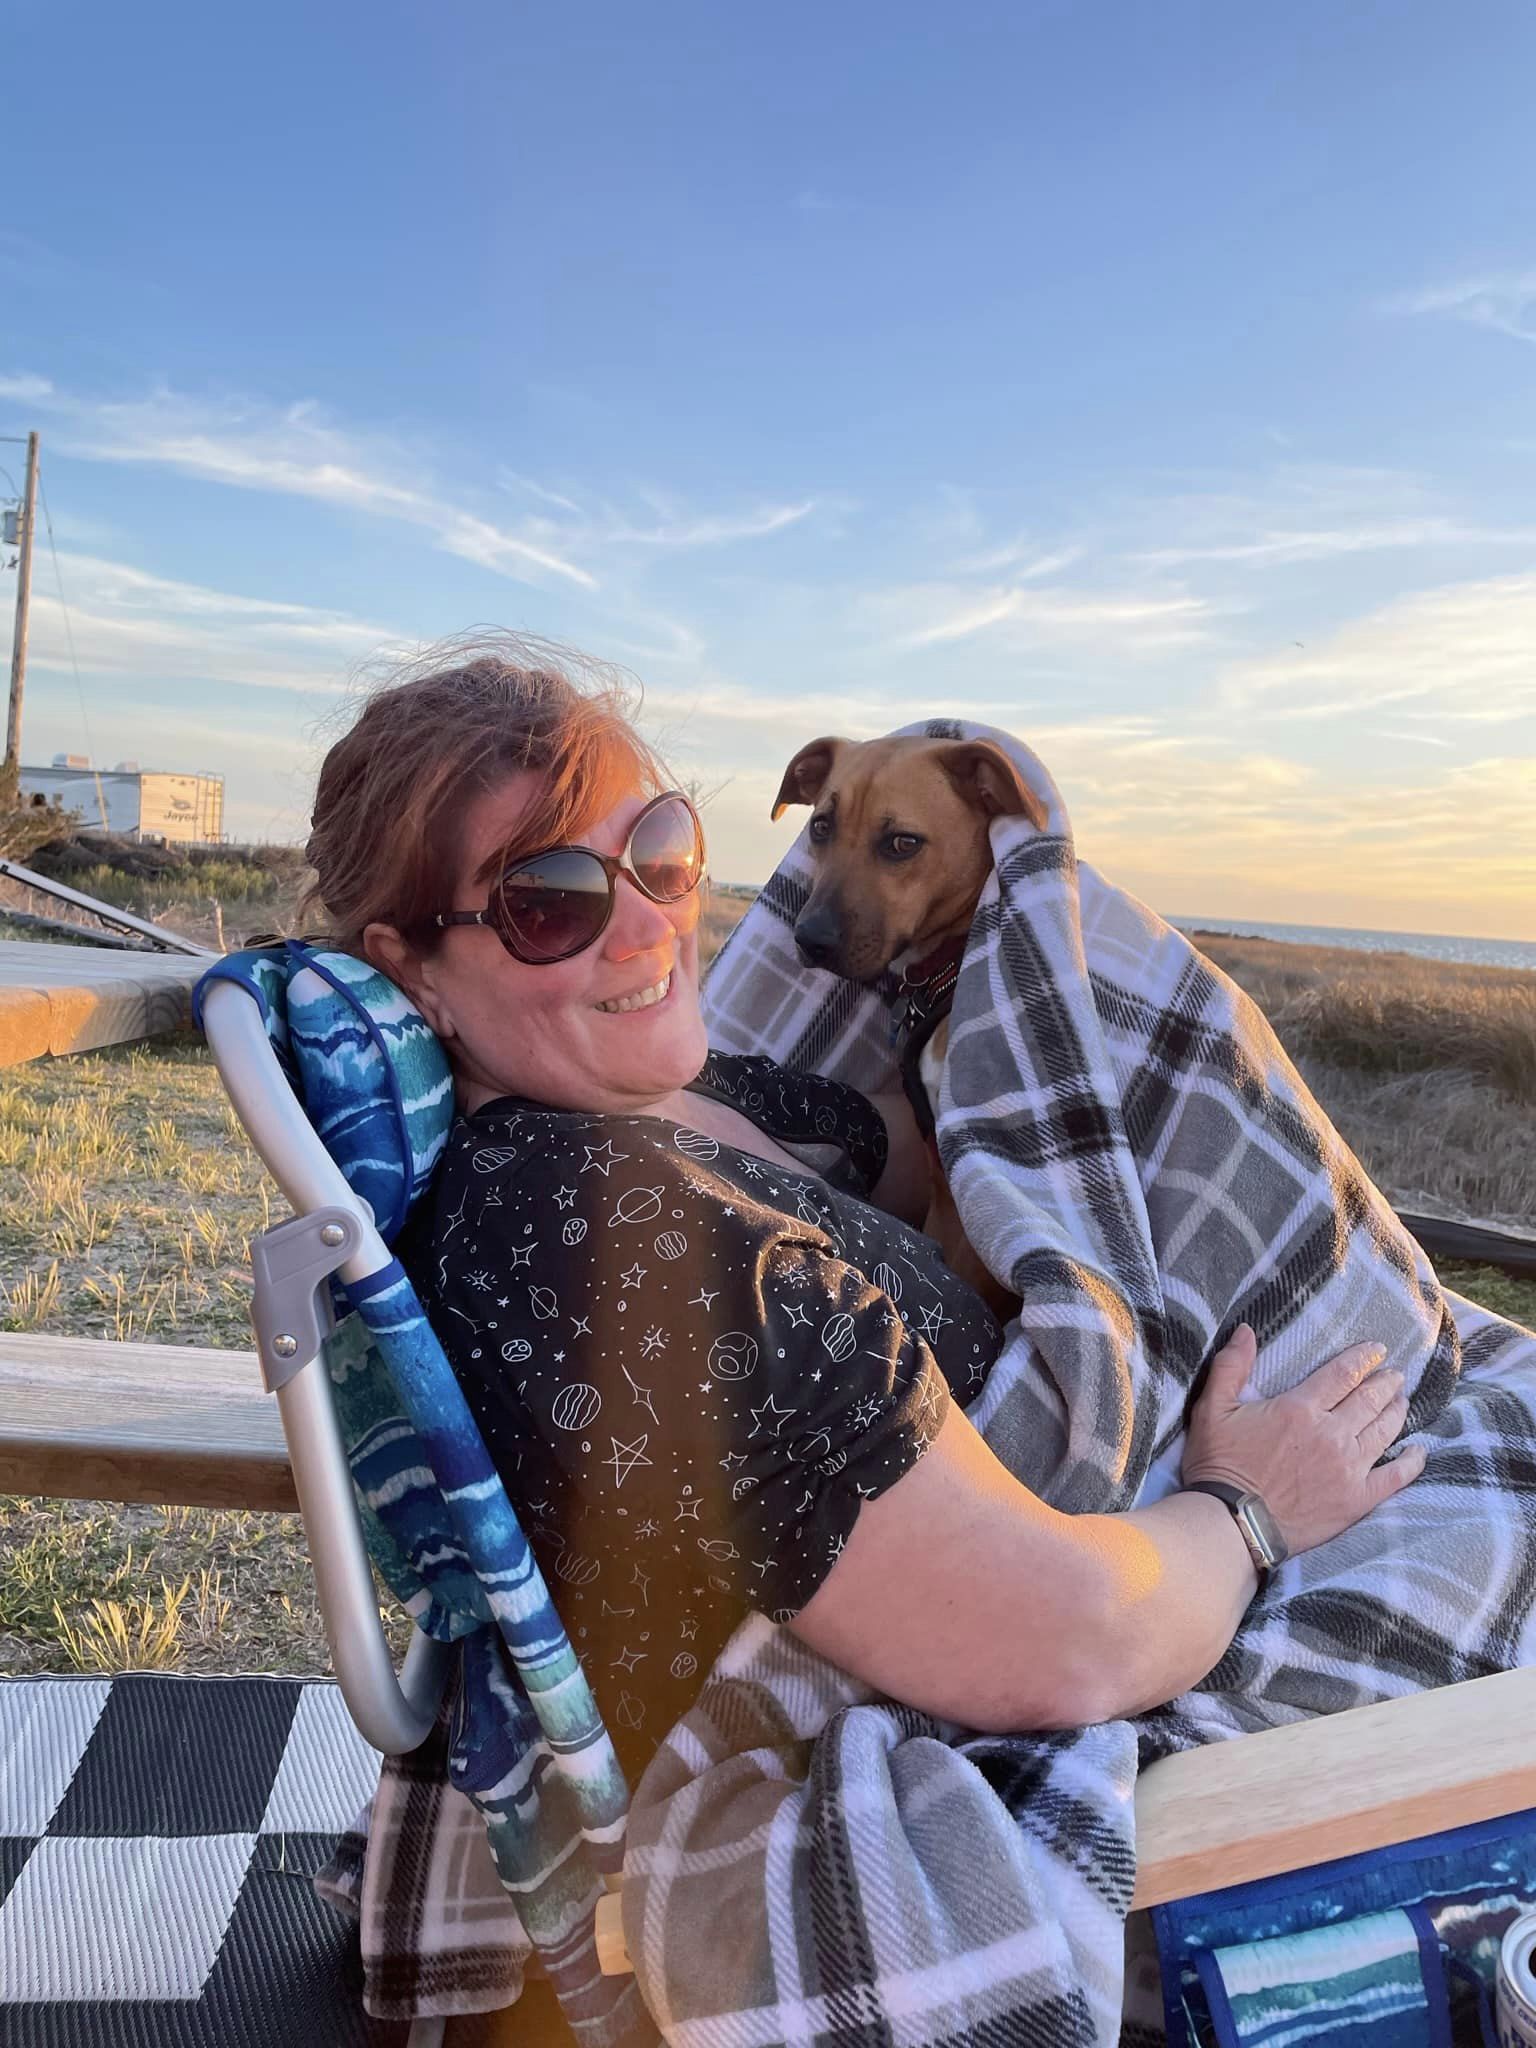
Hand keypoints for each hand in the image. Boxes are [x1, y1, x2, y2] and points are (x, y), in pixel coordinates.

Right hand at [1182, 1324, 1426, 1556]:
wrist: (1232, 1523)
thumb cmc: (1219, 1466)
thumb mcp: (1212, 1409)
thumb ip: (1230, 1367)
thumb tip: (1246, 1330)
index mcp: (1300, 1409)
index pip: (1342, 1374)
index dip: (1363, 1358)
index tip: (1377, 1350)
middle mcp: (1331, 1434)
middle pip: (1369, 1400)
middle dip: (1386, 1383)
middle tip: (1396, 1375)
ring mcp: (1349, 1468)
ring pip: (1384, 1431)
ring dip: (1397, 1412)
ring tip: (1403, 1401)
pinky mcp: (1357, 1499)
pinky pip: (1395, 1477)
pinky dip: (1411, 1463)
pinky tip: (1419, 1453)